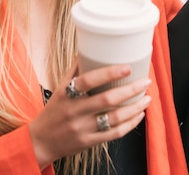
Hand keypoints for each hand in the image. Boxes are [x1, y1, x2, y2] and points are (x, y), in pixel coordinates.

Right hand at [29, 59, 151, 168]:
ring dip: (135, 107)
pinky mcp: (88, 142)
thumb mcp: (60, 89)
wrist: (40, 142)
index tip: (127, 67)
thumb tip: (88, 48)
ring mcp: (82, 128)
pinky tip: (139, 115)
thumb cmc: (54, 110)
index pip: (88, 81)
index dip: (109, 73)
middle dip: (131, 90)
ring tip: (147, 98)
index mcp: (66, 94)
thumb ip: (75, 71)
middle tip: (146, 82)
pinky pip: (114, 133)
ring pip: (114, 118)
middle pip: (107, 100)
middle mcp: (74, 111)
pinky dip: (130, 124)